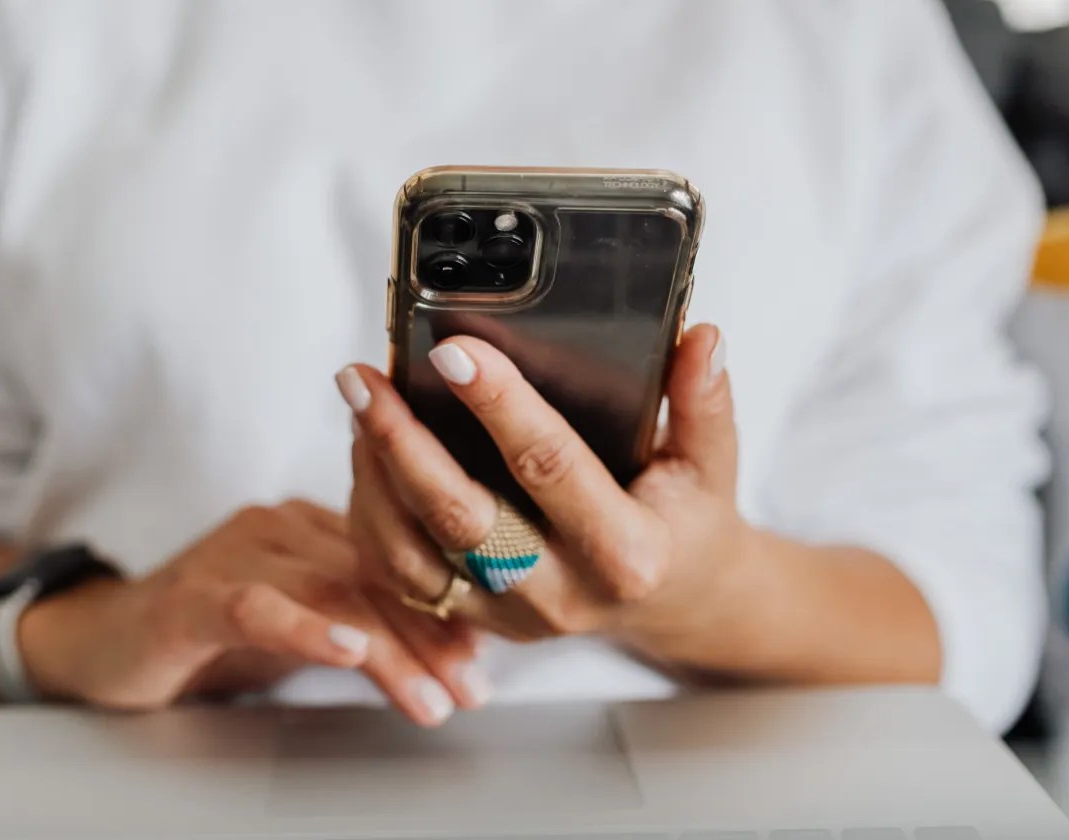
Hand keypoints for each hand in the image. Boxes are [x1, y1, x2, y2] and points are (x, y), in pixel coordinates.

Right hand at [18, 501, 486, 725]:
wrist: (97, 642)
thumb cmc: (205, 634)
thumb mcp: (295, 624)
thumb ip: (358, 622)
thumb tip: (452, 651)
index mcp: (308, 525)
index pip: (394, 560)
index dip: (444, 607)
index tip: (482, 658)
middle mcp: (276, 526)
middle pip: (372, 573)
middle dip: (429, 634)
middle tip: (469, 686)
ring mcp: (232, 555)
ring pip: (329, 591)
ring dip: (388, 647)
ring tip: (429, 696)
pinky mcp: (189, 596)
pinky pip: (256, 605)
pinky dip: (306, 626)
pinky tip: (345, 648)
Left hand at [340, 323, 751, 652]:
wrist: (674, 602)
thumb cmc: (687, 521)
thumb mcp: (710, 463)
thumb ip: (703, 402)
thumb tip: (701, 338)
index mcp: (625, 554)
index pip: (550, 468)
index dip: (499, 407)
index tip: (454, 351)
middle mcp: (561, 595)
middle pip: (460, 518)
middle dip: (402, 442)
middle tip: (364, 378)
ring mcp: (510, 617)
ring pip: (413, 555)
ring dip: (372, 477)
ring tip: (357, 404)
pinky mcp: (475, 621)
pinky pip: (400, 577)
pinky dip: (372, 515)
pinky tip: (363, 454)